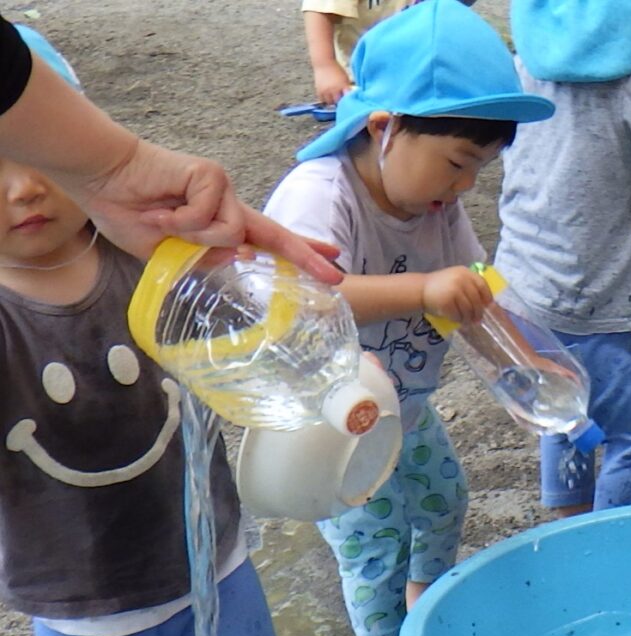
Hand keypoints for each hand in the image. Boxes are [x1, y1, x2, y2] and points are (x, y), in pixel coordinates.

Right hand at [76, 139, 345, 280]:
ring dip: (195, 237)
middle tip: (335, 271)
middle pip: (275, 233)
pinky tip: (161, 207)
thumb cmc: (128, 211)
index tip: (331, 260)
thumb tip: (245, 255)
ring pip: (234, 234)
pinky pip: (212, 218)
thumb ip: (205, 258)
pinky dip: (183, 221)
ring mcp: (222, 189)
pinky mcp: (212, 176)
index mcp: (219, 225)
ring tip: (164, 222)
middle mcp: (228, 206)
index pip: (269, 240)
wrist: (101, 179)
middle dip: (305, 255)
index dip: (300, 251)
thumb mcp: (168, 253)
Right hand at [312, 60, 350, 107]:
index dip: (349, 101)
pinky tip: (328, 96)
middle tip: (341, 100)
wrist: (324, 63)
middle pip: (338, 102)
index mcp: (342, 85)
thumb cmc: (337, 71)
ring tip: (334, 98)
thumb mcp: (345, 79)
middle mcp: (334, 89)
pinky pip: (322, 100)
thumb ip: (347, 88)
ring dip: (332, 102)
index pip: (347, 98)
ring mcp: (326, 90)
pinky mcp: (319, 90)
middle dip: (340, 102)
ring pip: (330, 103)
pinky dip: (325, 100)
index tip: (349, 102)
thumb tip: (351, 98)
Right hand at [422, 265, 494, 323]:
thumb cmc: (440, 287)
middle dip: (478, 312)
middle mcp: (461, 279)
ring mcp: (454, 290)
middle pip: (476, 300)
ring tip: (466, 321)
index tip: (487, 306)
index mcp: (465, 272)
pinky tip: (456, 319)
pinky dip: (458, 319)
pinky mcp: (447, 301)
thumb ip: (469, 286)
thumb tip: (486, 304)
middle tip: (477, 320)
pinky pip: (458, 314)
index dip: (487, 297)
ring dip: (468, 318)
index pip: (482, 285)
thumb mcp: (456, 280)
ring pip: (468, 309)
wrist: (420, 289)